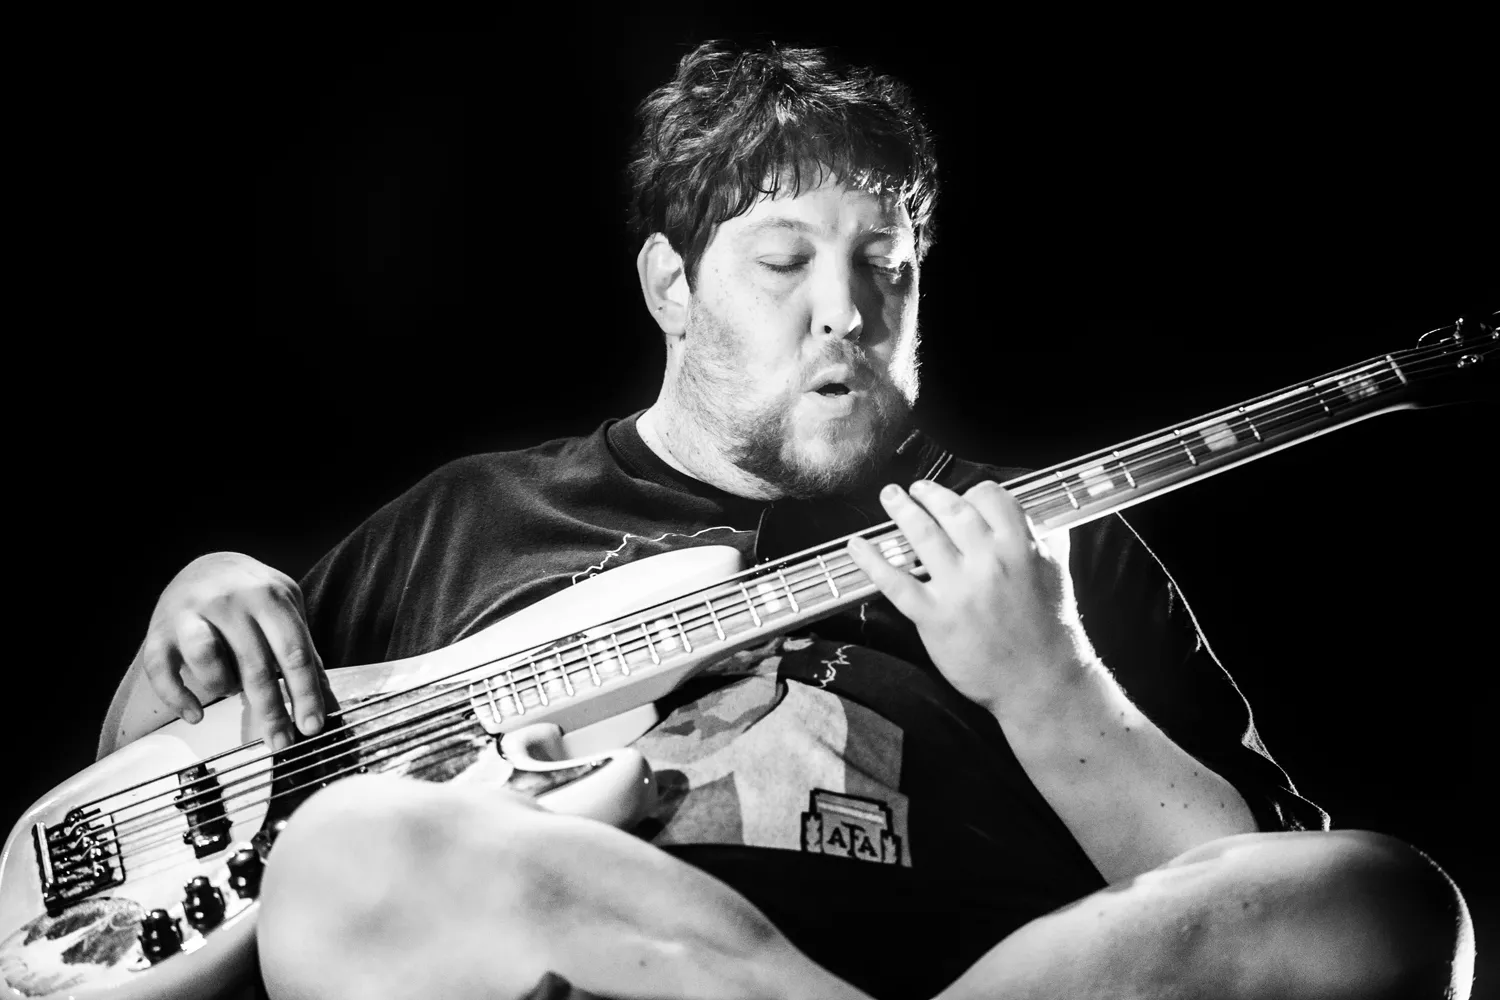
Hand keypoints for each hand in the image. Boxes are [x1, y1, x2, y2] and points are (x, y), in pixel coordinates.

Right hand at [141, 551, 324, 749]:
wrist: (204, 566)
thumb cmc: (253, 598)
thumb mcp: (286, 612)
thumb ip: (306, 654)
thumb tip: (329, 703)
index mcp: (269, 597)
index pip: (293, 651)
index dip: (305, 692)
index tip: (312, 726)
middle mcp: (230, 601)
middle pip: (254, 662)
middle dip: (271, 710)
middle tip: (281, 742)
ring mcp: (191, 613)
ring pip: (206, 657)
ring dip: (222, 686)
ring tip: (230, 692)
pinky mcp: (160, 632)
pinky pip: (161, 670)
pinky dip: (178, 698)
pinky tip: (195, 714)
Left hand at [846, 480, 1095, 714]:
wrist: (1041, 682)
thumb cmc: (1051, 630)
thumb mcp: (1056, 574)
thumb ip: (1043, 541)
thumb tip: (1035, 520)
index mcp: (1021, 546)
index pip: (990, 497)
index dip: (974, 491)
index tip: (965, 495)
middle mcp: (988, 561)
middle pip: (951, 509)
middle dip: (929, 493)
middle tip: (916, 489)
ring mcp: (959, 589)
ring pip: (922, 535)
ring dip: (901, 510)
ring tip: (890, 497)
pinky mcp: (934, 617)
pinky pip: (895, 583)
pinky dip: (872, 561)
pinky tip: (857, 546)